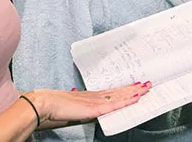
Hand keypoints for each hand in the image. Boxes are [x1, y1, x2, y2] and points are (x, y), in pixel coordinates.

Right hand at [27, 81, 150, 127]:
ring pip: (120, 96)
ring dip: (134, 92)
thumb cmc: (54, 107)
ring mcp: (95, 101)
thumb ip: (78, 105)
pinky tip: (136, 98)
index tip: (134, 85)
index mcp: (89, 96)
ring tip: (146, 88)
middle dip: (134, 88)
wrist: (45, 104)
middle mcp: (95, 96)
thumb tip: (79, 100)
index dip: (124, 88)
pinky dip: (126, 101)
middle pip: (118, 91)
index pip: (111, 91)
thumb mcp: (70, 107)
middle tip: (147, 83)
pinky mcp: (94, 108)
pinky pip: (115, 104)